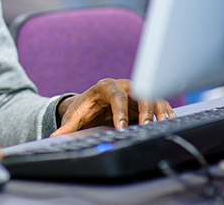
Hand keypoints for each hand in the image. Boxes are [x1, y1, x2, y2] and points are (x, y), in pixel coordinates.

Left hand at [51, 78, 174, 136]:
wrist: (92, 105)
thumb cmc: (85, 109)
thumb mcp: (75, 117)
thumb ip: (67, 128)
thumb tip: (54, 138)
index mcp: (105, 86)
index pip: (116, 96)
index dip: (120, 111)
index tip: (122, 127)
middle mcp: (124, 86)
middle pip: (139, 93)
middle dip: (144, 110)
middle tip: (146, 127)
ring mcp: (137, 92)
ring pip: (153, 97)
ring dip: (159, 111)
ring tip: (162, 125)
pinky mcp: (147, 100)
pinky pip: (160, 104)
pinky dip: (165, 113)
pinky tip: (169, 123)